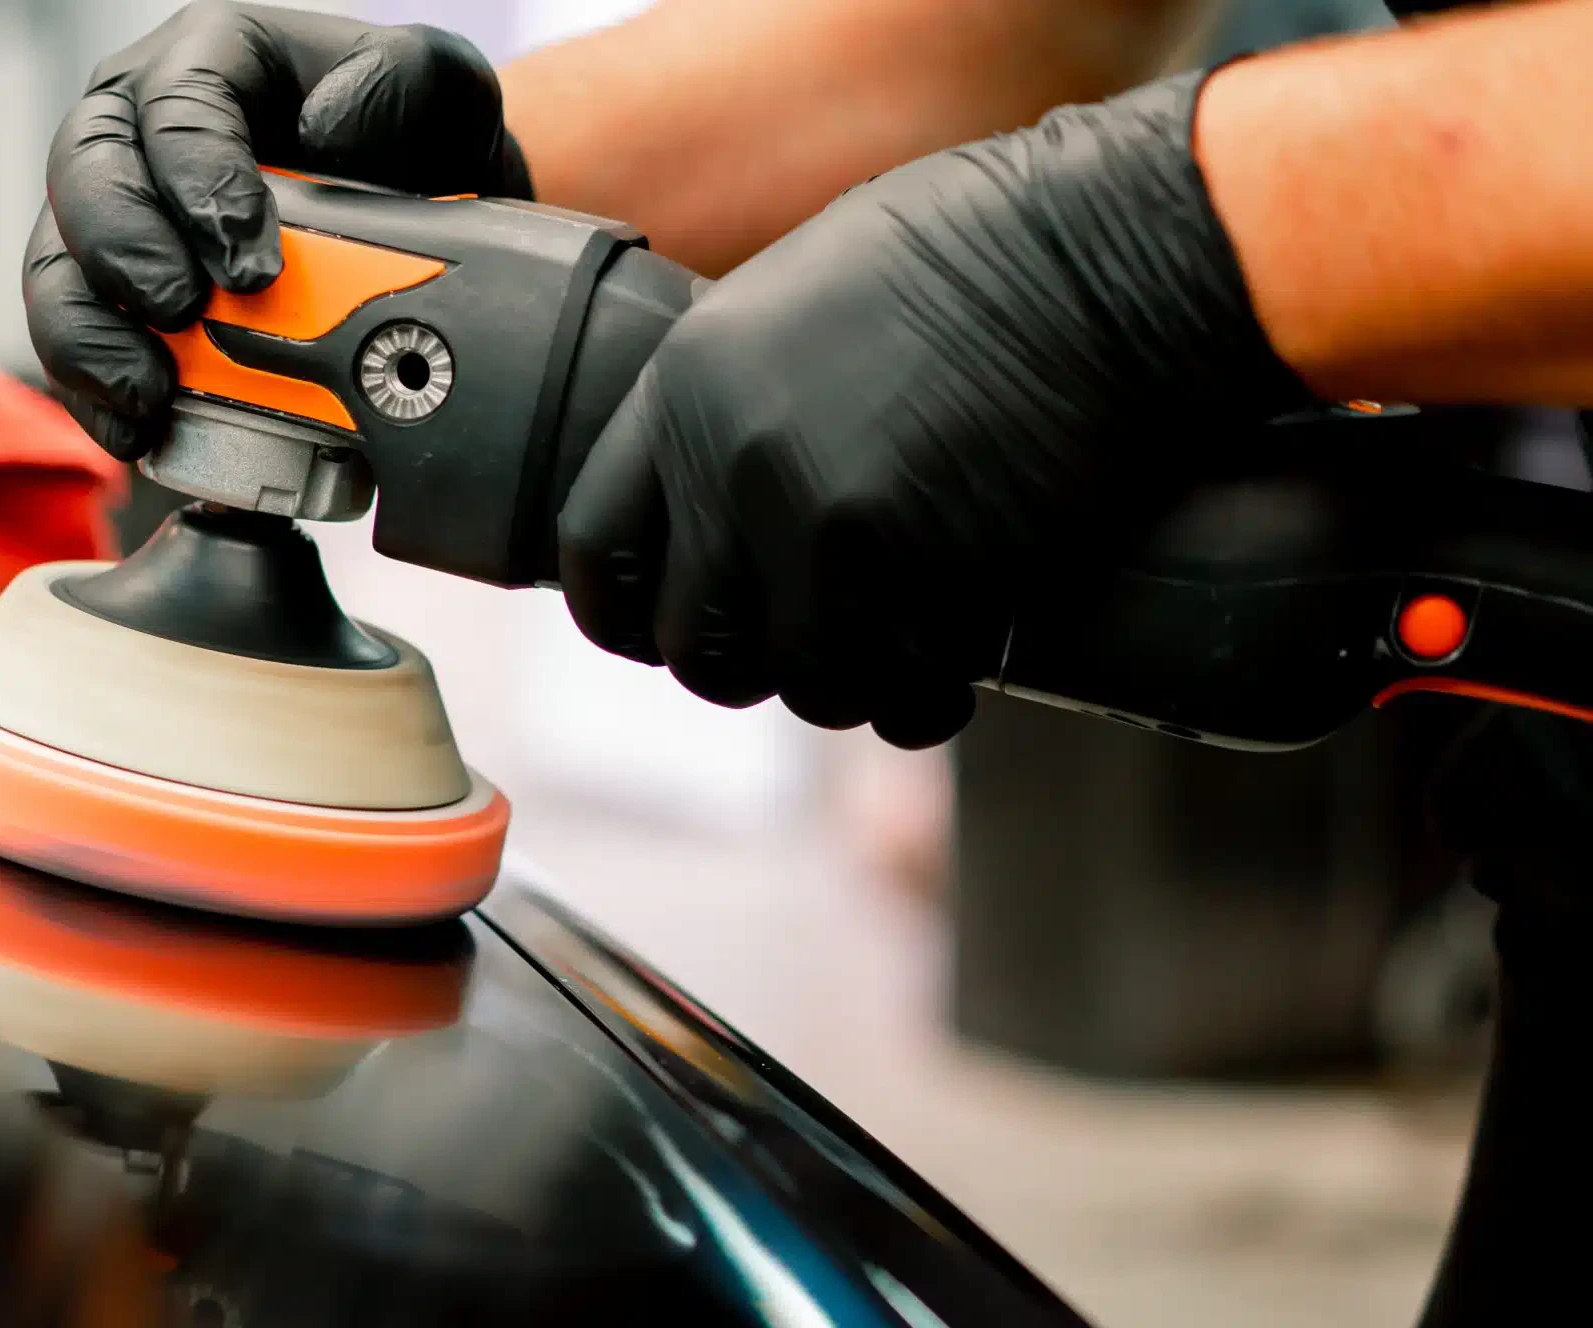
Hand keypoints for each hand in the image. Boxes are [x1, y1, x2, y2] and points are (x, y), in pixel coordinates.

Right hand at [23, 1, 529, 458]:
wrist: (418, 230)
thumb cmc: (411, 146)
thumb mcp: (437, 89)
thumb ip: (400, 79)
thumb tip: (328, 123)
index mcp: (210, 62)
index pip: (177, 104)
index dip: (200, 179)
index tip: (252, 260)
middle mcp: (138, 131)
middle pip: (84, 174)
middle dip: (123, 250)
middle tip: (184, 311)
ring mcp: (112, 218)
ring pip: (56, 266)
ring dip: (90, 336)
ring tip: (149, 391)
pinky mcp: (107, 300)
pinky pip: (70, 345)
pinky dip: (94, 394)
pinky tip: (138, 429)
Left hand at [556, 70, 1308, 747]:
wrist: (1107, 254)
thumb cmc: (980, 257)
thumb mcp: (802, 303)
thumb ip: (738, 408)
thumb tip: (712, 510)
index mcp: (687, 388)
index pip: (594, 549)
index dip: (631, 613)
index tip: (678, 627)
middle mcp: (730, 463)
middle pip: (693, 642)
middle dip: (753, 662)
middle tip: (815, 646)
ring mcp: (817, 524)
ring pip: (799, 684)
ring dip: (849, 687)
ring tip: (896, 659)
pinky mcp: (913, 573)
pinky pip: (896, 688)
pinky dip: (924, 699)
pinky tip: (952, 679)